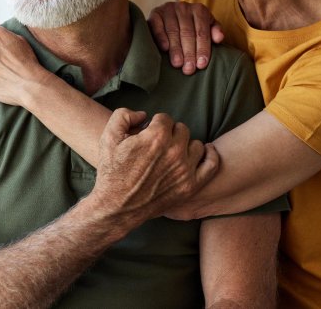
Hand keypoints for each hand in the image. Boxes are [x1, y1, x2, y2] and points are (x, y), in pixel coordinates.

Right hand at [91, 109, 219, 225]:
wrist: (117, 206)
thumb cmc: (111, 171)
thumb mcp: (108, 137)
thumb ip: (124, 115)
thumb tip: (143, 115)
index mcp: (156, 137)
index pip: (165, 118)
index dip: (154, 124)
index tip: (148, 134)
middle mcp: (174, 151)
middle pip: (181, 129)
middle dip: (169, 134)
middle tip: (158, 145)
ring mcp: (185, 169)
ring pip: (196, 144)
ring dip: (185, 145)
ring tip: (173, 153)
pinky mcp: (191, 185)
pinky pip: (212, 163)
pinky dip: (210, 155)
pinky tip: (204, 151)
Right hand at [148, 2, 223, 74]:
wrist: (171, 17)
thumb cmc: (193, 26)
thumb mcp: (207, 26)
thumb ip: (215, 31)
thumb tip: (219, 38)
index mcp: (199, 10)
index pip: (202, 32)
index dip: (202, 49)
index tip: (201, 65)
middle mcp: (184, 7)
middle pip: (188, 33)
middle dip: (189, 52)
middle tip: (188, 69)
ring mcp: (168, 8)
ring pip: (173, 31)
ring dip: (175, 49)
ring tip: (178, 64)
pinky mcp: (155, 13)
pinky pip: (157, 25)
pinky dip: (161, 37)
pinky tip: (164, 48)